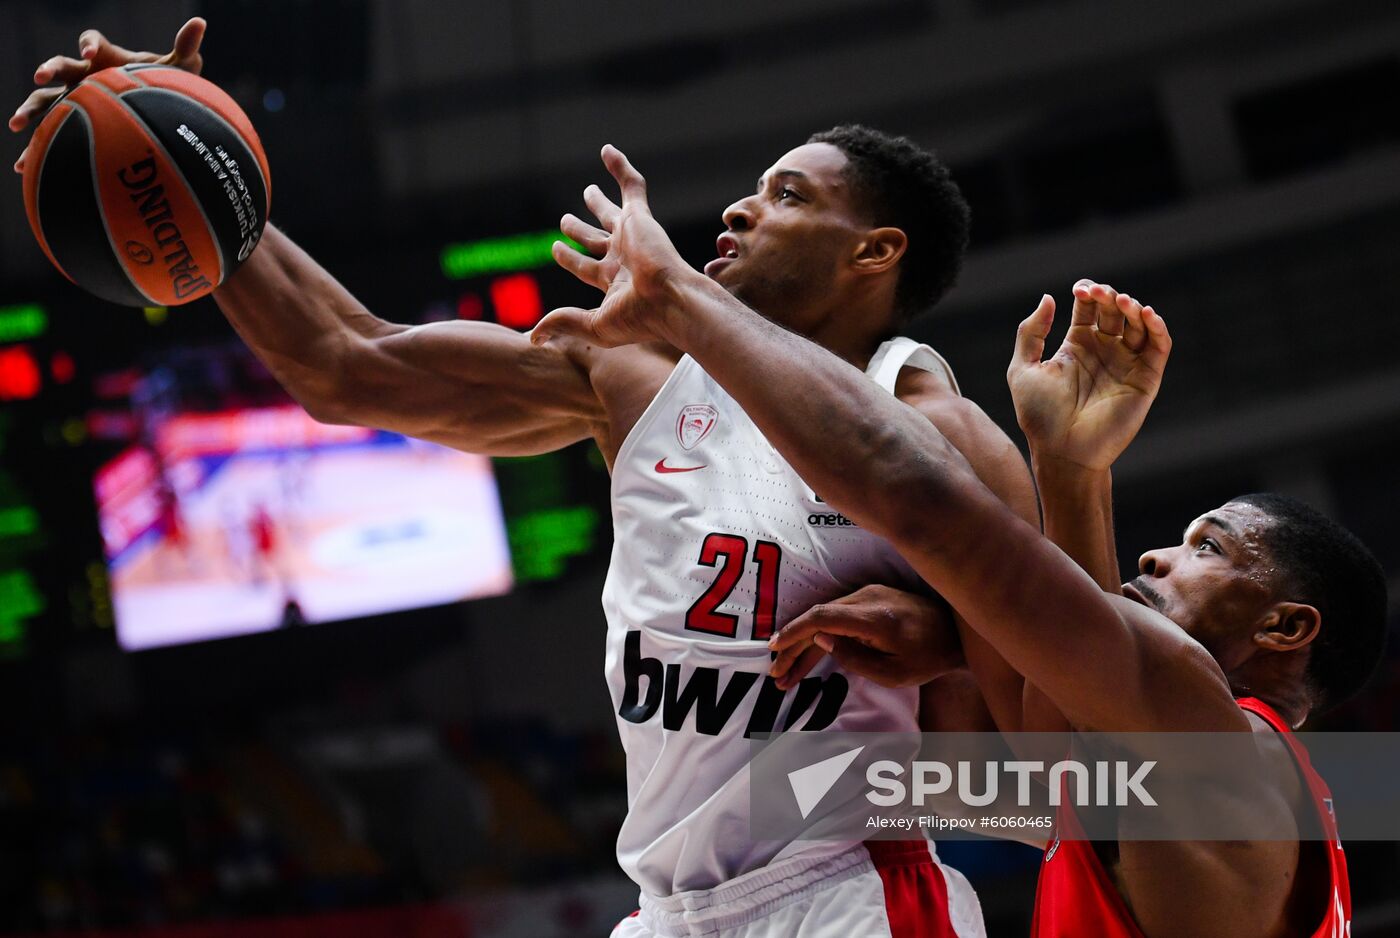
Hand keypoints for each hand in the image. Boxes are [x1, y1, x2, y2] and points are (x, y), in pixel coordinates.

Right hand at [10, 17, 206, 173]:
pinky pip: (50, 135)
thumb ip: (185, 50)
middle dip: (49, 69)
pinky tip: (22, 166)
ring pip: (45, 100)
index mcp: (106, 58)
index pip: (91, 42)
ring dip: (30, 110)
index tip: (89, 53)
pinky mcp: (73, 123)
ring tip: (17, 124)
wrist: (156, 112)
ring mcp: (75, 100)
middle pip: (60, 67)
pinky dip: (35, 149)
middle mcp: (85, 76)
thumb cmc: (164, 86)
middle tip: (40, 75)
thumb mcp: (178, 70)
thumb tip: (200, 23)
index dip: (88, 44)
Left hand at [531, 145, 692, 348]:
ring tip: (587, 190)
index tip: (555, 248)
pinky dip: (621, 167)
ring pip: (612, 212)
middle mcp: (623, 257)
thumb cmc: (639, 318)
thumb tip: (532, 336)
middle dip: (580, 230)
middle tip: (565, 221)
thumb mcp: (594, 325)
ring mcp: (633, 236)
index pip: (586, 266)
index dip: (569, 258)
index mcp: (614, 281)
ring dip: (598, 201)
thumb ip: (563, 322)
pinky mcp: (641, 218)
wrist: (671, 301)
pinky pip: (632, 185)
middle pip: (596, 239)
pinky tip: (606, 150)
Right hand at [767, 585, 962, 689]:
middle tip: (776, 674)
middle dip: (793, 647)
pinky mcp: (870, 598)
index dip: (794, 632)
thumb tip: (820, 642)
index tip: (775, 648)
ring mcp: (868, 594)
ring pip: (825, 618)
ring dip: (805, 645)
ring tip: (786, 674)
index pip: (822, 618)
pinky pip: (837, 616)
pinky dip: (821, 634)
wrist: (957, 632)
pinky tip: (809, 654)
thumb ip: (854, 658)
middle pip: (818, 618)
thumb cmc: (929, 658)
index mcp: (873, 618)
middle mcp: (867, 598)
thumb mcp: (893, 673)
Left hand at [1006, 280, 1170, 470]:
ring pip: (1139, 324)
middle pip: (1114, 310)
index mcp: (1076, 346)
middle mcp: (1104, 351)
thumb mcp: (1022, 369)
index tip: (1079, 289)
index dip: (1088, 292)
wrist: (1063, 451)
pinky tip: (1146, 314)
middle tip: (1099, 293)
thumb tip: (1048, 298)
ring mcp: (1126, 363)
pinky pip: (1158, 347)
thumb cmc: (1039, 416)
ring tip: (1121, 302)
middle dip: (1109, 296)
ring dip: (1133, 307)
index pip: (1089, 307)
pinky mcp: (1145, 379)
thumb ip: (1031, 333)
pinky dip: (1157, 327)